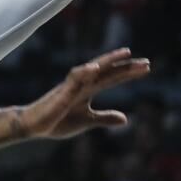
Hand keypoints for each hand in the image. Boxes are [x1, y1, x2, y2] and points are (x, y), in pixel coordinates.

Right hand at [22, 48, 148, 139]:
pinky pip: (73, 80)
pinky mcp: (61, 94)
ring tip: (125, 53)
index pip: (111, 78)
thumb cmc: (56, 121)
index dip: (127, 72)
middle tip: (146, 61)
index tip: (146, 67)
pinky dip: (84, 72)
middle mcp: (81, 85)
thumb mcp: (86, 120)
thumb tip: (125, 118)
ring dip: (108, 61)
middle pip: (106, 71)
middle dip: (125, 66)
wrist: (33, 126)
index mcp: (87, 90)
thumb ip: (104, 118)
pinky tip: (94, 67)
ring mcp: (70, 87)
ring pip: (92, 69)